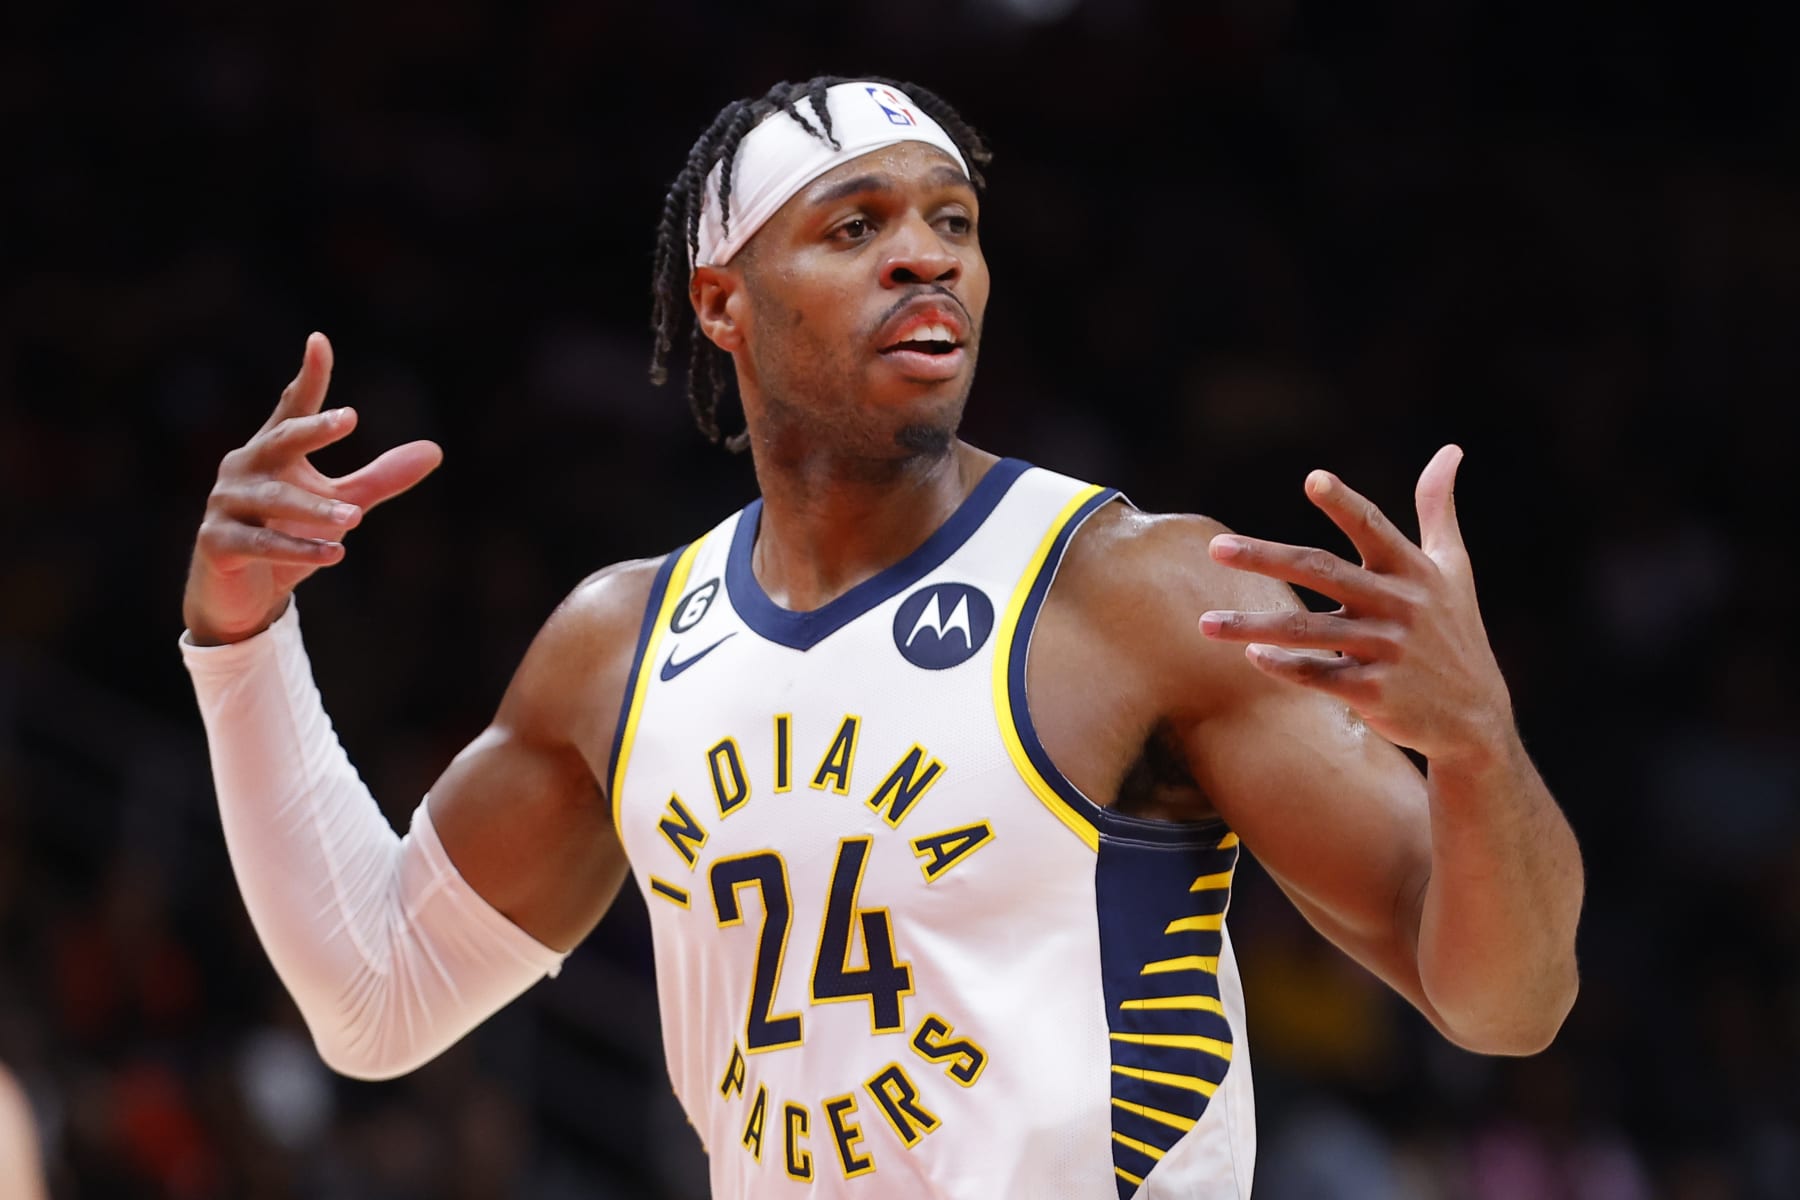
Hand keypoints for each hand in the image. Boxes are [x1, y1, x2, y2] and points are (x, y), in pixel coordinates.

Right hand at [183, 333, 443, 644]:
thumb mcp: (340, 504)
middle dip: (312, 430)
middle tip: (349, 419)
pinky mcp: (217, 543)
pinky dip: (297, 549)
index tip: (320, 341)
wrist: (242, 594)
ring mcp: (225, 504)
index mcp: (272, 450)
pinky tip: (334, 553)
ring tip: (356, 519)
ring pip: (274, 499)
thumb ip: (380, 478)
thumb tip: (434, 450)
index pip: (292, 408)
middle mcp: (244, 468)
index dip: (309, 378)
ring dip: (316, 509)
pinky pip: (259, 543)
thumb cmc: (288, 534)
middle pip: (280, 440)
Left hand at [1197, 445, 1513, 767]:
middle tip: (1215, 548)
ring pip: (1307, 631)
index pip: (1374, 528)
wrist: (1476, 718)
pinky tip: (1251, 655)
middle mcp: (1400, 606)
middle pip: (1322, 572)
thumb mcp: (1454, 568)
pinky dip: (1284, 666)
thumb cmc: (1455, 632)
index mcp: (1413, 572)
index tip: (1313, 479)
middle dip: (1265, 559)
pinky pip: (1319, 675)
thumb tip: (1450, 449)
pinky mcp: (1375, 692)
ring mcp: (1387, 650)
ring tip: (1204, 624)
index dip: (1344, 504)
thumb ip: (1438, 509)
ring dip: (1252, 626)